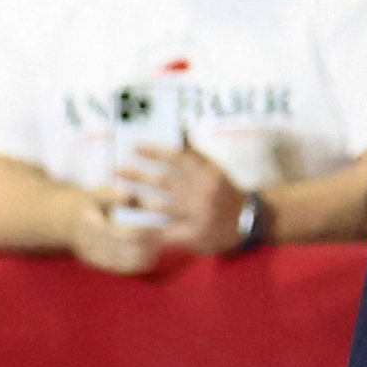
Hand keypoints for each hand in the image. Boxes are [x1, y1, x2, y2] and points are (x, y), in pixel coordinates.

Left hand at [112, 141, 250, 260]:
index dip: (154, 152)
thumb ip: (196, 154)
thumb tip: (179, 130)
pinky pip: (164, 232)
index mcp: (208, 172)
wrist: (249, 221)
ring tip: (119, 196)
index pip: (177, 157)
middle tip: (117, 170)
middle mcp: (202, 191)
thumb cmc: (226, 193)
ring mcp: (197, 214)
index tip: (134, 148)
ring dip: (136, 200)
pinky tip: (130, 229)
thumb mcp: (216, 170)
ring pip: (159, 205)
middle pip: (163, 181)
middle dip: (137, 175)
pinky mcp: (193, 235)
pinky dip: (146, 231)